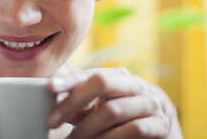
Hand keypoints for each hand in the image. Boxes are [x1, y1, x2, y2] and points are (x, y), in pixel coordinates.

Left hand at [47, 68, 169, 138]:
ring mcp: (149, 103)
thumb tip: (48, 98)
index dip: (69, 80)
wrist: (150, 133)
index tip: (50, 87)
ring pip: (112, 109)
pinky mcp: (159, 124)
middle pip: (101, 83)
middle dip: (73, 102)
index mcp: (117, 75)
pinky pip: (133, 129)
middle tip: (51, 121)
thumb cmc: (113, 119)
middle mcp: (134, 84)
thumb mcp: (93, 108)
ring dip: (87, 128)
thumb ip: (76, 102)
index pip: (91, 73)